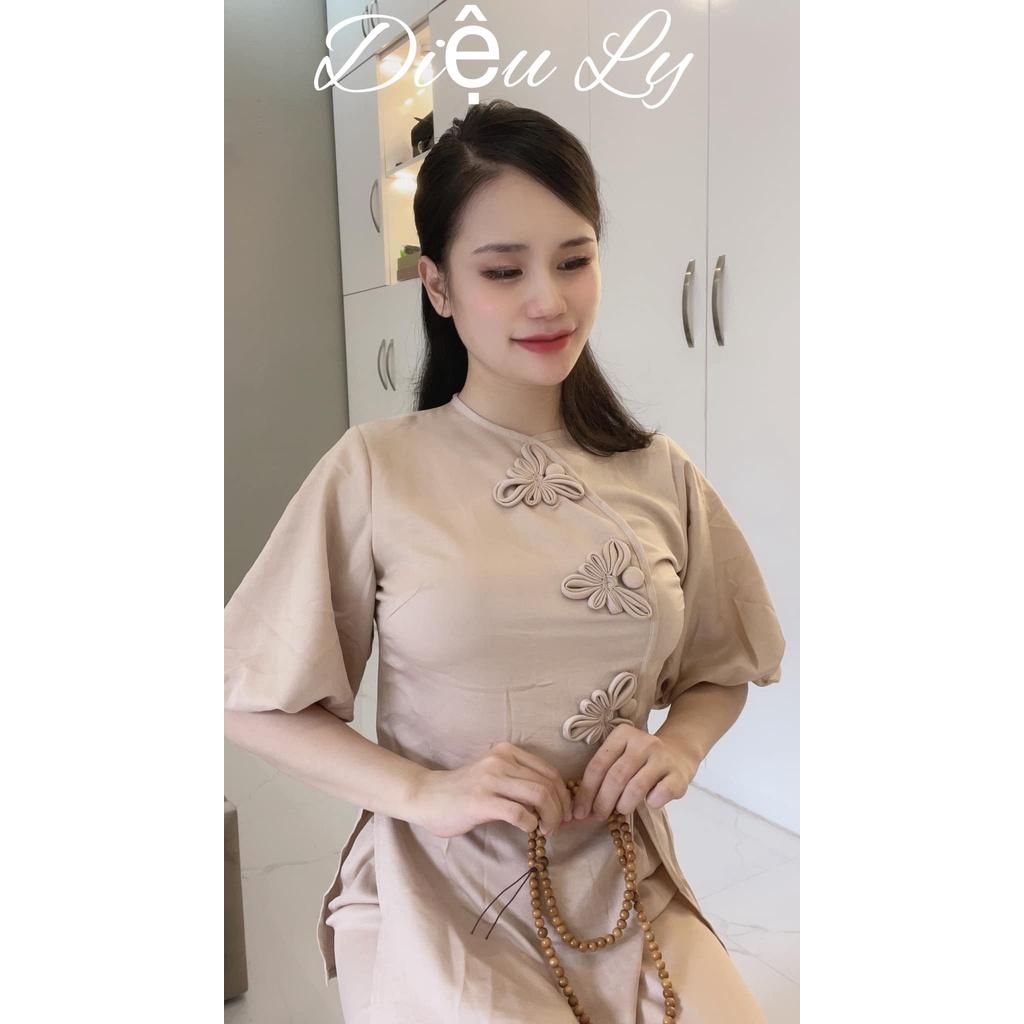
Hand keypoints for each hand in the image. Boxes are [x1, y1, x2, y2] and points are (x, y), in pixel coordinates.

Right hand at [410, 741, 573, 839]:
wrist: (427, 797)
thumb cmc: (463, 791)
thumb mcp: (494, 775)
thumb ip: (519, 782)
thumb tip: (555, 803)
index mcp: (507, 751)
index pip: (549, 771)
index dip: (563, 795)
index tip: (565, 813)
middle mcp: (501, 760)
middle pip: (548, 784)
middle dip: (561, 809)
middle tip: (559, 826)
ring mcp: (491, 779)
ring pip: (539, 795)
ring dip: (550, 818)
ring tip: (546, 830)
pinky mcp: (481, 800)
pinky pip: (519, 812)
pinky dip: (531, 824)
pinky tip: (528, 829)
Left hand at [571, 724, 696, 819]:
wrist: (678, 753)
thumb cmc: (640, 760)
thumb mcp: (620, 757)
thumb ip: (602, 776)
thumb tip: (580, 810)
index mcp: (622, 734)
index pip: (598, 765)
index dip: (586, 792)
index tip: (579, 812)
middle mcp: (643, 742)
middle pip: (615, 777)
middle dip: (602, 802)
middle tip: (598, 816)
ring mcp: (662, 757)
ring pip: (636, 787)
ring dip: (624, 805)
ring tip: (621, 810)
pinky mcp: (679, 774)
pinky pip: (662, 793)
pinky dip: (652, 803)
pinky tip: (648, 803)